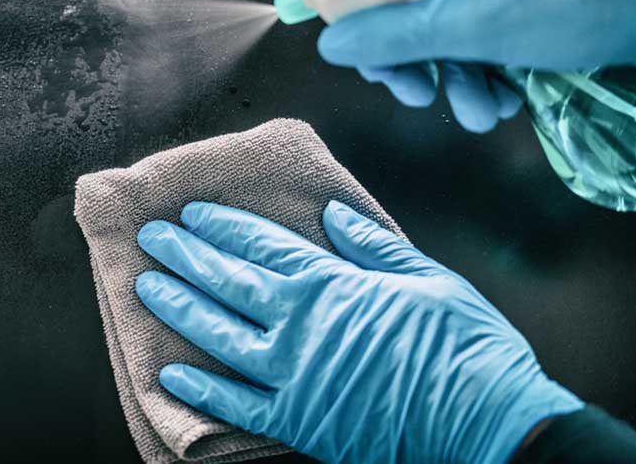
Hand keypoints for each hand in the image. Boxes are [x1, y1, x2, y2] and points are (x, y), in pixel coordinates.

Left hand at [135, 200, 581, 463]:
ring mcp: (295, 374)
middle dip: (186, 256)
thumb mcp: (426, 277)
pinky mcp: (299, 421)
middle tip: (150, 238)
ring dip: (180, 309)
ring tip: (147, 288)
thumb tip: (332, 213)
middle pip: (228, 281)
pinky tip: (172, 375)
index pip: (261, 244)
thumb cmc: (465, 345)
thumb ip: (371, 245)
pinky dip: (203, 391)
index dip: (221, 226)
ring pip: (220, 336)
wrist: (488, 422)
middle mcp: (301, 323)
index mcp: (332, 283)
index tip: (191, 214)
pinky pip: (238, 406)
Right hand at [317, 0, 635, 131]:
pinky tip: (512, 97)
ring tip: (487, 110)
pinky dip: (494, 77)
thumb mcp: (465, 22)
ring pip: (454, 40)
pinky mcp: (534, 8)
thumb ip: (390, 36)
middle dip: (419, 67)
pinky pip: (490, 46)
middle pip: (412, 17)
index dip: (363, 30)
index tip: (374, 73)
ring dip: (461, 83)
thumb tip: (329, 43)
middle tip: (424, 97)